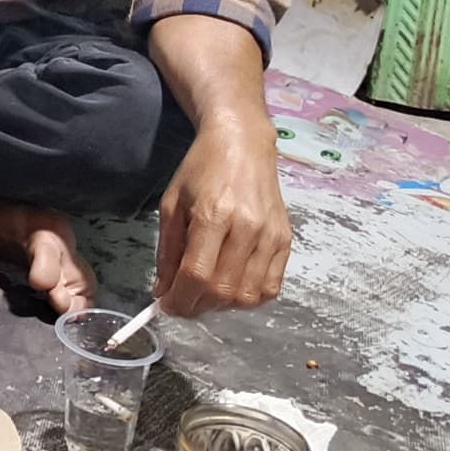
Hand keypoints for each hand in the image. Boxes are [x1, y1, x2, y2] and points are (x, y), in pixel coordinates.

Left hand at [153, 119, 290, 314]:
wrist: (242, 144)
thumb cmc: (201, 170)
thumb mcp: (172, 204)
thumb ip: (168, 252)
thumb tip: (163, 292)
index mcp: (213, 215)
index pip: (197, 275)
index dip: (179, 299)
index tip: (166, 306)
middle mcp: (247, 228)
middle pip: (223, 290)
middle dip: (198, 306)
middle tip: (183, 302)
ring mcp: (271, 236)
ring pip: (248, 296)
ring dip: (222, 305)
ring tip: (206, 293)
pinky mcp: (286, 241)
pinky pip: (270, 287)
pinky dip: (249, 298)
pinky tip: (232, 286)